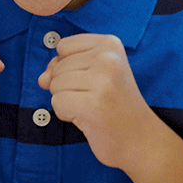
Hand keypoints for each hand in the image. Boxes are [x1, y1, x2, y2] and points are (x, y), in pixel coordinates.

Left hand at [38, 33, 148, 168]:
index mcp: (110, 44)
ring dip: (67, 101)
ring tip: (92, 106)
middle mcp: (107, 58)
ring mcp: (101, 81)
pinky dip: (67, 114)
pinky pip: (57, 103)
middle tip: (95, 97)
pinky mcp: (92, 104)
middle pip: (56, 67)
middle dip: (67, 86)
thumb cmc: (115, 105)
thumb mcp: (95, 74)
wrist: (140, 138)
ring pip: (54, 85)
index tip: (93, 79)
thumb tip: (42, 78)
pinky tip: (88, 117)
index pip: (63, 46)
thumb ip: (65, 67)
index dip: (68, 66)